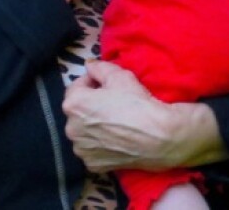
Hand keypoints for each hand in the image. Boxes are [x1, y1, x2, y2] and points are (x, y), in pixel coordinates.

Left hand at [62, 60, 227, 172]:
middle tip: (113, 103)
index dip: (92, 83)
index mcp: (74, 104)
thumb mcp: (120, 75)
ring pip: (84, 132)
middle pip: (78, 111)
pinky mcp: (92, 164)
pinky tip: (117, 139)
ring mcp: (81, 149)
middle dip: (91, 105)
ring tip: (115, 122)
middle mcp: (71, 128)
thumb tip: (89, 65)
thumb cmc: (137, 102)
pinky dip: (101, 145)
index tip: (106, 84)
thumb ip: (100, 67)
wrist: (158, 136)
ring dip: (94, 126)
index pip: (76, 87)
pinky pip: (93, 150)